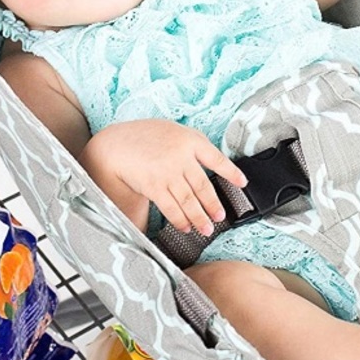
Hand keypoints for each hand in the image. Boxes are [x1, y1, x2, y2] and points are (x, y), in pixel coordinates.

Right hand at [79, 119, 248, 235]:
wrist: (117, 144)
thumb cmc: (148, 137)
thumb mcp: (174, 131)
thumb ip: (193, 146)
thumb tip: (213, 165)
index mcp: (191, 139)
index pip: (217, 158)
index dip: (231, 172)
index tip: (242, 183)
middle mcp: (181, 156)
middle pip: (203, 186)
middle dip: (213, 204)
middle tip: (220, 216)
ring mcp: (168, 171)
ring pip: (189, 200)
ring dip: (199, 217)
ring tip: (206, 229)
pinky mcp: (154, 186)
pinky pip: (171, 207)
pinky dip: (180, 219)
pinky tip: (185, 226)